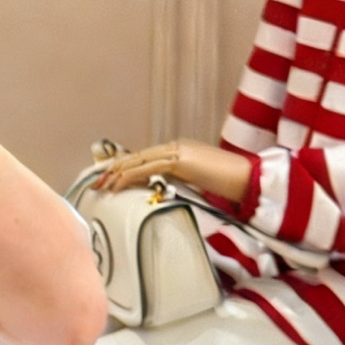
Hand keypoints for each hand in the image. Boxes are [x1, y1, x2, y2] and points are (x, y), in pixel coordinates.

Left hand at [95, 139, 251, 205]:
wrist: (248, 179)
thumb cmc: (228, 186)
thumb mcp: (197, 185)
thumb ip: (179, 185)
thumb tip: (162, 196)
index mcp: (179, 151)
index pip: (144, 159)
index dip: (124, 169)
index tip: (108, 181)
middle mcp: (174, 147)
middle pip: (136, 157)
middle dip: (113, 170)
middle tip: (96, 184)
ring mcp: (176, 151)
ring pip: (137, 161)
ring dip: (116, 175)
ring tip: (101, 187)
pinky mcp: (179, 160)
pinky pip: (147, 168)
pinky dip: (129, 177)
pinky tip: (117, 186)